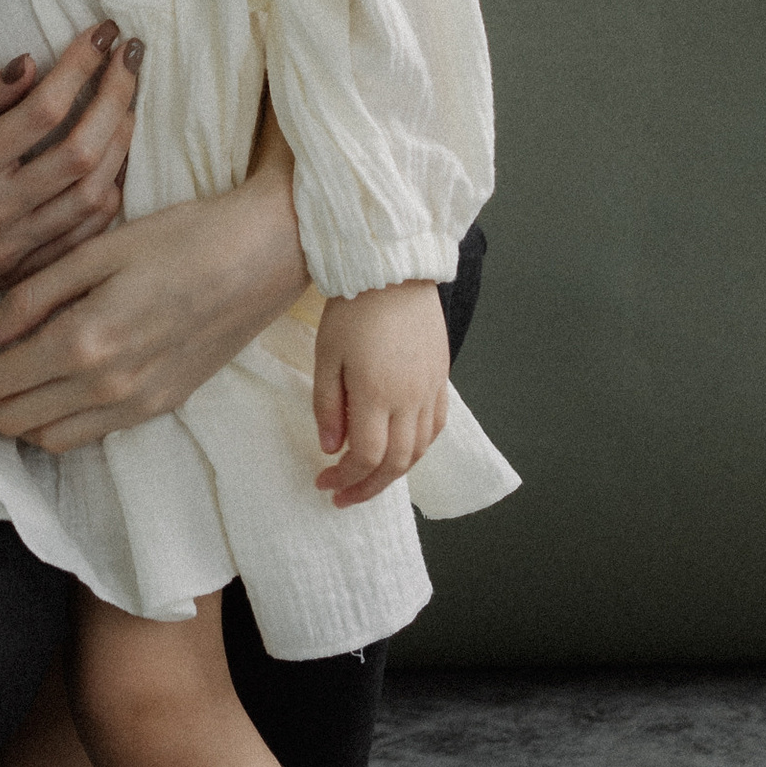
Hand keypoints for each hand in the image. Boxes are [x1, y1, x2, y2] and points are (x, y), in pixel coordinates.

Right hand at [0, 24, 138, 321]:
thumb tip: (33, 63)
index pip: (43, 111)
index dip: (82, 66)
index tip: (102, 33)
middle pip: (82, 153)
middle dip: (117, 97)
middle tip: (130, 59)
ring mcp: (12, 250)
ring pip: (95, 197)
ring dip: (123, 144)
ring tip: (127, 103)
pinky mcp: (23, 273)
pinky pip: (87, 236)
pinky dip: (110, 192)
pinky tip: (114, 158)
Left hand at [0, 129, 308, 452]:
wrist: (267, 253)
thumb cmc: (183, 235)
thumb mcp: (97, 249)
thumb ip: (31, 296)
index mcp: (86, 342)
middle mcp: (109, 388)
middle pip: (13, 423)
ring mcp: (139, 405)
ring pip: (48, 440)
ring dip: (10, 421)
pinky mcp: (162, 407)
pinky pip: (88, 435)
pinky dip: (53, 424)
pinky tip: (47, 392)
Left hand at [313, 283, 449, 507]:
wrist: (394, 272)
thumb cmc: (353, 308)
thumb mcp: (327, 355)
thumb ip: (328, 406)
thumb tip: (331, 448)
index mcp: (378, 394)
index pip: (366, 457)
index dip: (345, 478)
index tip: (323, 483)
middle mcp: (410, 399)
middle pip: (396, 463)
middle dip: (368, 487)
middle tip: (343, 495)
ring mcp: (430, 390)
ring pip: (420, 450)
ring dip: (394, 473)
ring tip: (369, 478)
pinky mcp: (442, 378)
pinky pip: (436, 427)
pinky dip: (418, 448)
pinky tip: (401, 450)